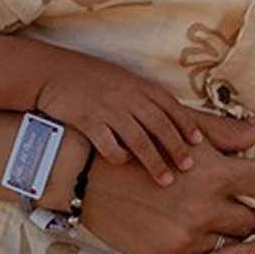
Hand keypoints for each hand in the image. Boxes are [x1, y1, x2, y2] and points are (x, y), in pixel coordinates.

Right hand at [37, 51, 254, 181]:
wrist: (53, 73)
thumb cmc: (93, 80)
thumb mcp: (125, 82)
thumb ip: (147, 100)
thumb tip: (172, 122)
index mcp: (141, 86)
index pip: (171, 106)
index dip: (186, 125)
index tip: (201, 144)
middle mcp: (128, 96)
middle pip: (160, 124)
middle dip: (177, 147)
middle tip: (189, 168)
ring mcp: (108, 108)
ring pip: (138, 138)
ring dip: (154, 160)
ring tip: (166, 181)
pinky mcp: (87, 119)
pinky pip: (107, 142)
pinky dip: (119, 156)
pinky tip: (124, 165)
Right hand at [79, 141, 254, 253]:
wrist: (85, 171)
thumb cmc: (140, 145)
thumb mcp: (184, 132)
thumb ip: (229, 132)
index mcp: (214, 174)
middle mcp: (204, 209)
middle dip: (254, 211)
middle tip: (247, 207)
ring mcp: (184, 239)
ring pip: (231, 250)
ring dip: (231, 241)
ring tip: (227, 231)